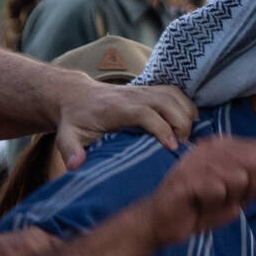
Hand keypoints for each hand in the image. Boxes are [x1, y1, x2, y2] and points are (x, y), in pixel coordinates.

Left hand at [55, 79, 194, 168]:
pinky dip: (187, 107)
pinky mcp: (150, 90)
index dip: (162, 128)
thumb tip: (76, 164)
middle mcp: (133, 95)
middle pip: (167, 102)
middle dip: (181, 124)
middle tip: (181, 148)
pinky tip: (188, 125)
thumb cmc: (75, 120)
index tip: (171, 147)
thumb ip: (70, 150)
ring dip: (187, 115)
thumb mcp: (67, 136)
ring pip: (175, 96)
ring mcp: (143, 90)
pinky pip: (176, 94)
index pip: (145, 113)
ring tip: (186, 138)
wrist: (77, 95)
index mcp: (116, 107)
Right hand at [139, 139, 255, 249]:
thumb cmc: (200, 209)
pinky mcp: (187, 176)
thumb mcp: (237, 199)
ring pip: (239, 176)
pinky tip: (200, 203)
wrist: (164, 225)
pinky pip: (219, 189)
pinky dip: (214, 203)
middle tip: (228, 199)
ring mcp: (198, 159)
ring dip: (230, 197)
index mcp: (224, 148)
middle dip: (249, 189)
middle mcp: (212, 147)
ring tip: (212, 202)